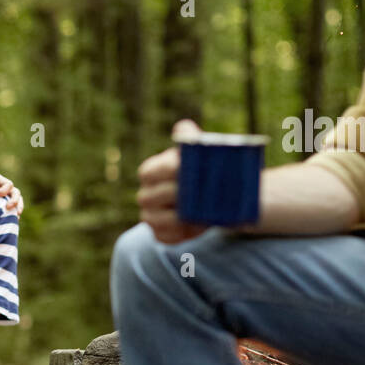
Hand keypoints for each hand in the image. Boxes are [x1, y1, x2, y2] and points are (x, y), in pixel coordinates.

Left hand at [0, 167, 23, 214]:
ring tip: (16, 217)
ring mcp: (4, 196)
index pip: (8, 185)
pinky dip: (12, 215)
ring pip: (17, 201)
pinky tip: (9, 222)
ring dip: (17, 208)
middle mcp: (4, 188)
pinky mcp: (0, 204)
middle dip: (14, 200)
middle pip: (16, 193)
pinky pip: (10, 209)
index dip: (3, 191)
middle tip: (8, 207)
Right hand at [137, 119, 207, 243]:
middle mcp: (146, 194)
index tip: (185, 168)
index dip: (165, 170)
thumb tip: (184, 127)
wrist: (218, 199)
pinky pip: (164, 237)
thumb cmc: (206, 171)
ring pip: (154, 219)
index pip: (148, 172)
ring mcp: (150, 216)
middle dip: (173, 195)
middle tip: (196, 194)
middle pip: (148, 197)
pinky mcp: (160, 234)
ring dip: (177, 218)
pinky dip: (181, 234)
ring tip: (200, 213)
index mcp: (151, 172)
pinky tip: (198, 227)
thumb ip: (193, 142)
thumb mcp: (201, 154)